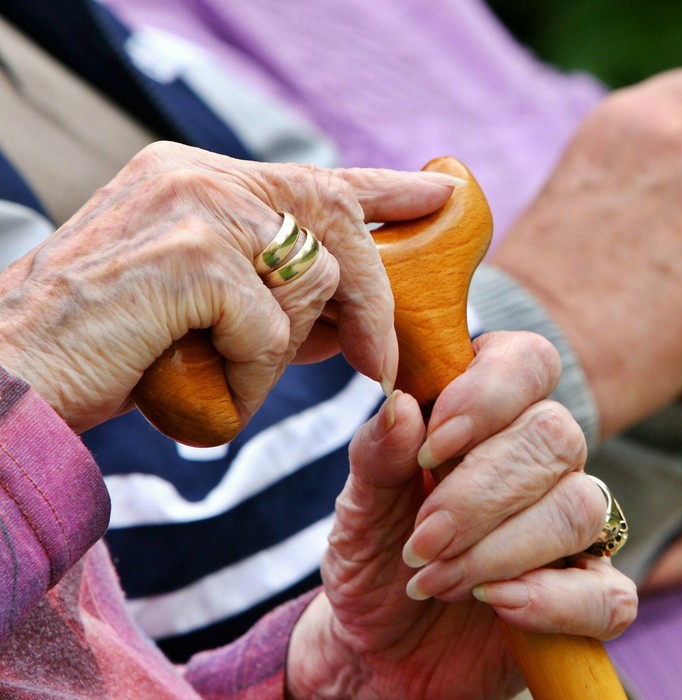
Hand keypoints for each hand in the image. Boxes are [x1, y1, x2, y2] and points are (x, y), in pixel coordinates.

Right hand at [0, 142, 456, 431]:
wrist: (15, 381)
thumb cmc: (106, 353)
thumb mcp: (205, 310)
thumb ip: (276, 295)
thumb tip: (359, 315)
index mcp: (195, 177)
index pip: (313, 176)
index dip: (386, 189)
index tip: (440, 192)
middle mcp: (197, 174)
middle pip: (336, 220)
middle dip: (372, 297)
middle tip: (380, 359)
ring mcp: (195, 207)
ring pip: (313, 281)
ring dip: (282, 354)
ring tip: (219, 376)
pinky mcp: (194, 256)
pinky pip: (274, 330)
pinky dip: (252, 377)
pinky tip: (202, 385)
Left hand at [286, 331, 635, 699]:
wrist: (377, 649)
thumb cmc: (374, 560)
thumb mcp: (357, 509)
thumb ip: (377, 456)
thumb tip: (401, 408)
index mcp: (491, 415)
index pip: (529, 362)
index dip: (490, 395)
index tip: (433, 447)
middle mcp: (542, 461)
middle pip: (556, 436)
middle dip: (481, 493)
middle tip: (422, 541)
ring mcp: (573, 529)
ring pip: (582, 508)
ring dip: (502, 549)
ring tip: (438, 580)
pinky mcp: (588, 597)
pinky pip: (610, 594)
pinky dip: (553, 601)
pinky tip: (497, 604)